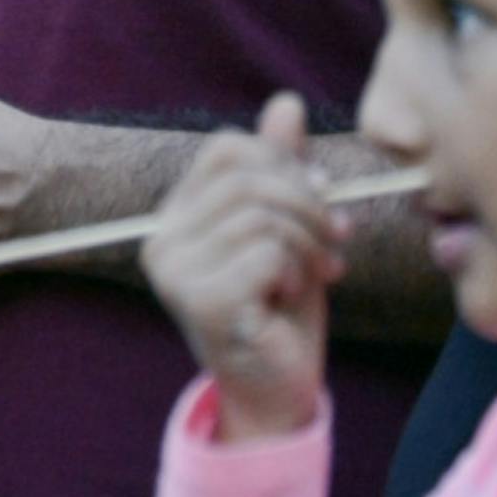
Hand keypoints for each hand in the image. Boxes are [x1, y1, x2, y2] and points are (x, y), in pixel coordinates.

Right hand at [141, 93, 348, 442]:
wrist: (279, 393)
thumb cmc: (280, 309)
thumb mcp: (288, 227)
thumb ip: (282, 168)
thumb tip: (287, 103)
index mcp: (175, 216)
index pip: (226, 149)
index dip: (282, 164)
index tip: (322, 198)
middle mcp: (161, 240)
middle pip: (248, 178)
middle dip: (307, 204)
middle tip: (336, 240)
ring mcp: (175, 273)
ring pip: (261, 214)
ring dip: (307, 243)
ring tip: (316, 273)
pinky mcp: (200, 302)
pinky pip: (266, 251)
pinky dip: (294, 272)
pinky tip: (289, 299)